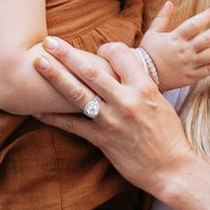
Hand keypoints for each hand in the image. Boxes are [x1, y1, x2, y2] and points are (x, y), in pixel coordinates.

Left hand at [42, 31, 196, 193]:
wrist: (172, 168)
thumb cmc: (168, 134)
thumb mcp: (160, 101)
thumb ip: (140, 84)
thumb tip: (124, 69)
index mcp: (144, 86)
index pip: (119, 54)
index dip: (104, 48)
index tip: (96, 50)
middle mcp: (127, 100)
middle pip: (91, 70)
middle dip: (66, 54)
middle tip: (48, 41)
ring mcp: (112, 120)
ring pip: (77, 93)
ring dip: (55, 76)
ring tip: (38, 63)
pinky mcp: (102, 139)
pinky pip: (73, 125)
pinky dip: (53, 117)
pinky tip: (37, 110)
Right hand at [138, 0, 209, 90]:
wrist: (145, 76)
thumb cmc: (148, 52)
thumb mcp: (152, 32)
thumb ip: (162, 17)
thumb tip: (170, 2)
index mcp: (175, 39)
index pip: (193, 25)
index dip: (204, 17)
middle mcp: (184, 51)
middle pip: (206, 39)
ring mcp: (189, 64)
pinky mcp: (191, 76)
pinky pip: (208, 70)